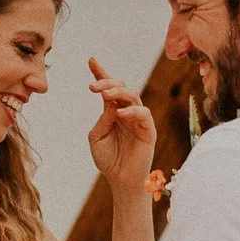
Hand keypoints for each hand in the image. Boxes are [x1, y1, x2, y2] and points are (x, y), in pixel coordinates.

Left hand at [87, 57, 155, 193]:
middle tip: (95, 86)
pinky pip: (143, 115)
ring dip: (119, 92)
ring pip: (133, 97)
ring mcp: (138, 120)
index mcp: (113, 112)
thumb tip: (111, 105)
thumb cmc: (108, 159)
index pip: (108, 89)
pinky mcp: (148, 130)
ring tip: (105, 93)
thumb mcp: (97, 138)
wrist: (120, 180)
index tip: (91, 60)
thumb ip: (102, 120)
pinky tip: (120, 113)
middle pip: (121, 88)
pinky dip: (132, 111)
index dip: (100, 73)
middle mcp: (126, 112)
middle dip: (108, 82)